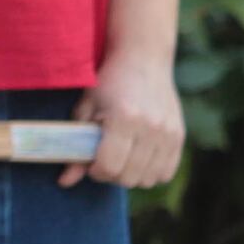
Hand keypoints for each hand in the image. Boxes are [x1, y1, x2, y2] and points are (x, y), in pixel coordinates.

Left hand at [77, 51, 185, 189]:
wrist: (143, 60)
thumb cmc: (108, 83)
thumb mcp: (85, 110)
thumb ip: (73, 148)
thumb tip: (64, 183)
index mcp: (125, 119)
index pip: (109, 167)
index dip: (95, 170)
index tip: (90, 161)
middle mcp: (151, 127)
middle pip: (128, 177)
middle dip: (110, 174)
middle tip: (103, 159)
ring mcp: (168, 132)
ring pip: (148, 179)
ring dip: (130, 175)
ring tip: (121, 158)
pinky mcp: (179, 135)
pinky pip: (165, 173)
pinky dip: (150, 173)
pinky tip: (138, 159)